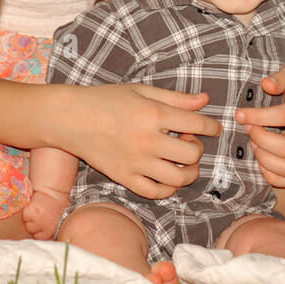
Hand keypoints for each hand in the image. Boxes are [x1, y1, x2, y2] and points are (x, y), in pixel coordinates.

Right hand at [21, 186, 67, 239]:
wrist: (54, 191)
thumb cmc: (59, 204)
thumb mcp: (60, 219)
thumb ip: (53, 230)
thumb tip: (49, 238)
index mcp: (52, 229)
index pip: (40, 238)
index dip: (40, 232)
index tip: (42, 226)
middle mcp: (44, 226)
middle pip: (32, 232)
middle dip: (35, 226)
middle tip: (40, 217)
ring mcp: (36, 219)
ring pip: (27, 225)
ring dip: (30, 220)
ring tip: (38, 212)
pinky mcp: (28, 213)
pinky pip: (25, 217)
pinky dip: (27, 213)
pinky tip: (34, 208)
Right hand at [65, 83, 219, 199]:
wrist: (70, 118)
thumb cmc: (107, 99)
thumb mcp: (142, 91)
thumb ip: (176, 98)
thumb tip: (205, 100)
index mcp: (154, 114)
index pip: (198, 124)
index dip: (212, 127)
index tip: (214, 128)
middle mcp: (147, 140)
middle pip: (192, 154)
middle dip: (198, 148)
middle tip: (189, 141)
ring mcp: (136, 162)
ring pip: (177, 178)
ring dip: (189, 172)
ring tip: (184, 163)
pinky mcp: (124, 177)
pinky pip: (154, 192)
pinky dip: (168, 189)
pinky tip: (169, 179)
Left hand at [235, 60, 284, 188]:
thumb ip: (282, 76)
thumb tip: (266, 84)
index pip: (284, 116)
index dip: (258, 117)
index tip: (239, 114)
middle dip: (260, 139)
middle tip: (248, 128)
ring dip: (263, 158)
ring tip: (255, 143)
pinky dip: (271, 176)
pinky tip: (261, 160)